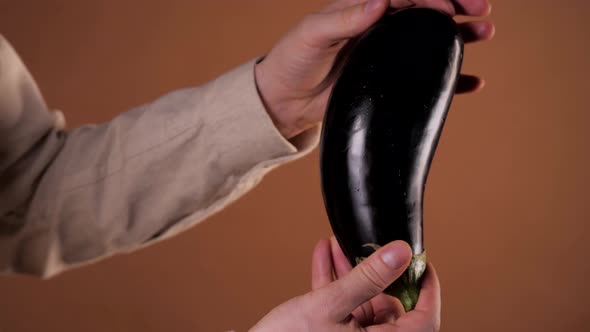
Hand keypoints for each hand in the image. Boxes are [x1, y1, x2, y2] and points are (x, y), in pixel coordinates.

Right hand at [249, 239, 440, 330]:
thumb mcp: (331, 305)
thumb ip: (368, 278)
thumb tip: (400, 254)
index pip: (424, 319)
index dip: (426, 288)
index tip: (422, 263)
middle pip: (387, 305)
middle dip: (372, 270)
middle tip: (367, 244)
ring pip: (361, 303)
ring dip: (349, 273)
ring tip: (337, 244)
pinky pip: (341, 309)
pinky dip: (332, 285)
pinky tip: (322, 258)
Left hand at [255, 0, 494, 138]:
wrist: (284, 101)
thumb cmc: (292, 61)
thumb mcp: (312, 35)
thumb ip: (345, 18)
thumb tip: (380, 1)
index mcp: (363, 8)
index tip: (449, 7)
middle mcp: (380, 27)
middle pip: (425, 11)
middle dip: (455, 7)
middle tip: (481, 11)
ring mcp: (386, 54)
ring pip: (430, 40)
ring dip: (459, 36)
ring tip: (486, 33)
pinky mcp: (388, 81)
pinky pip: (424, 78)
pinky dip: (450, 80)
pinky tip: (473, 81)